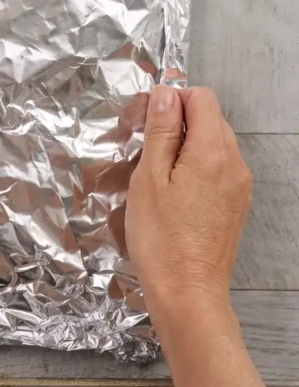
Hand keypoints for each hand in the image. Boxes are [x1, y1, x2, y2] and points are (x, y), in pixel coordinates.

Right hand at [127, 88, 271, 386]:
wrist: (187, 291)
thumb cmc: (161, 239)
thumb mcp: (149, 178)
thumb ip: (160, 131)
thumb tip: (166, 94)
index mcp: (213, 152)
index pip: (202, 98)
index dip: (172, 100)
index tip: (148, 120)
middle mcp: (235, 164)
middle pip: (211, 119)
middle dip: (178, 123)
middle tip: (146, 150)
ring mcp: (239, 186)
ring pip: (215, 144)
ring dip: (186, 146)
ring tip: (157, 176)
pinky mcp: (236, 205)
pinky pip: (218, 169)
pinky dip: (196, 168)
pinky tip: (174, 194)